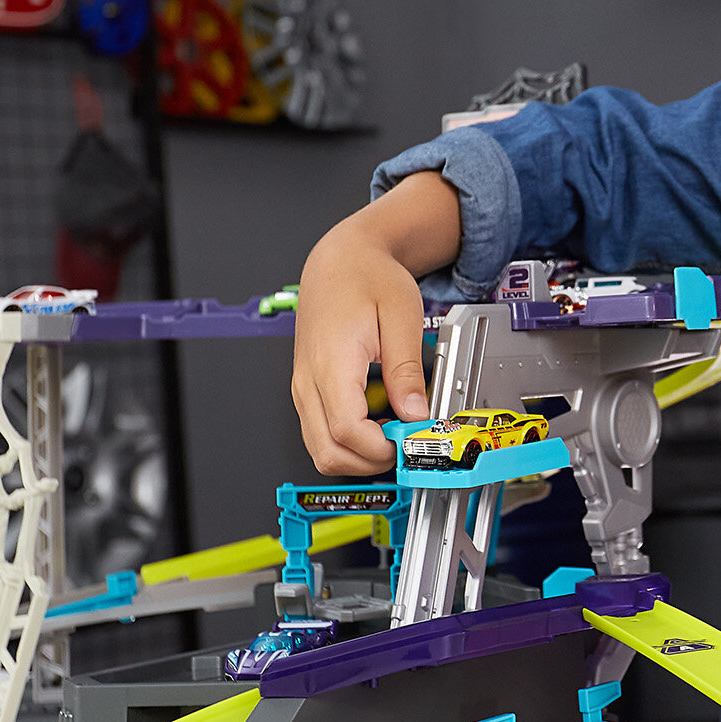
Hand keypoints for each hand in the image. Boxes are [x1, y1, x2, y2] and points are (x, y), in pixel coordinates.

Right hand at [292, 172, 460, 474]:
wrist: (340, 260)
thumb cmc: (367, 278)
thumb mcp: (402, 315)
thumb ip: (407, 369)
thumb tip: (416, 414)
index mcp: (330, 363)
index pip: (346, 431)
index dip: (381, 448)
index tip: (410, 442)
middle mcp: (309, 381)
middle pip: (328, 452)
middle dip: (371, 461)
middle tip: (406, 443)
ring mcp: (304, 389)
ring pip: (322, 450)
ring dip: (360, 455)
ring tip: (395, 430)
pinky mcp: (308, 390)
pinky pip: (322, 433)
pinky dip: (350, 441)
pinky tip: (379, 421)